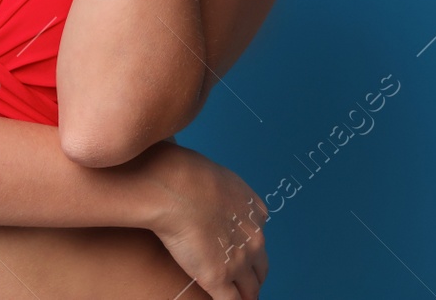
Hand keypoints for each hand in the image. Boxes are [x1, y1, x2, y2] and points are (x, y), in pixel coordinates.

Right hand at [138, 140, 269, 298]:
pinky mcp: (218, 278)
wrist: (174, 185)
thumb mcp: (205, 168)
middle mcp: (253, 237)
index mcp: (253, 210)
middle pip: (261, 265)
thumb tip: (178, 150)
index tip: (239, 249)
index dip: (249, 245)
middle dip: (255, 275)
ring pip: (251, 288)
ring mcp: (238, 260)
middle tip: (245, 283)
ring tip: (240, 299)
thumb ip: (205, 176)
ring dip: (246, 294)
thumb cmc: (182, 170)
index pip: (258, 234)